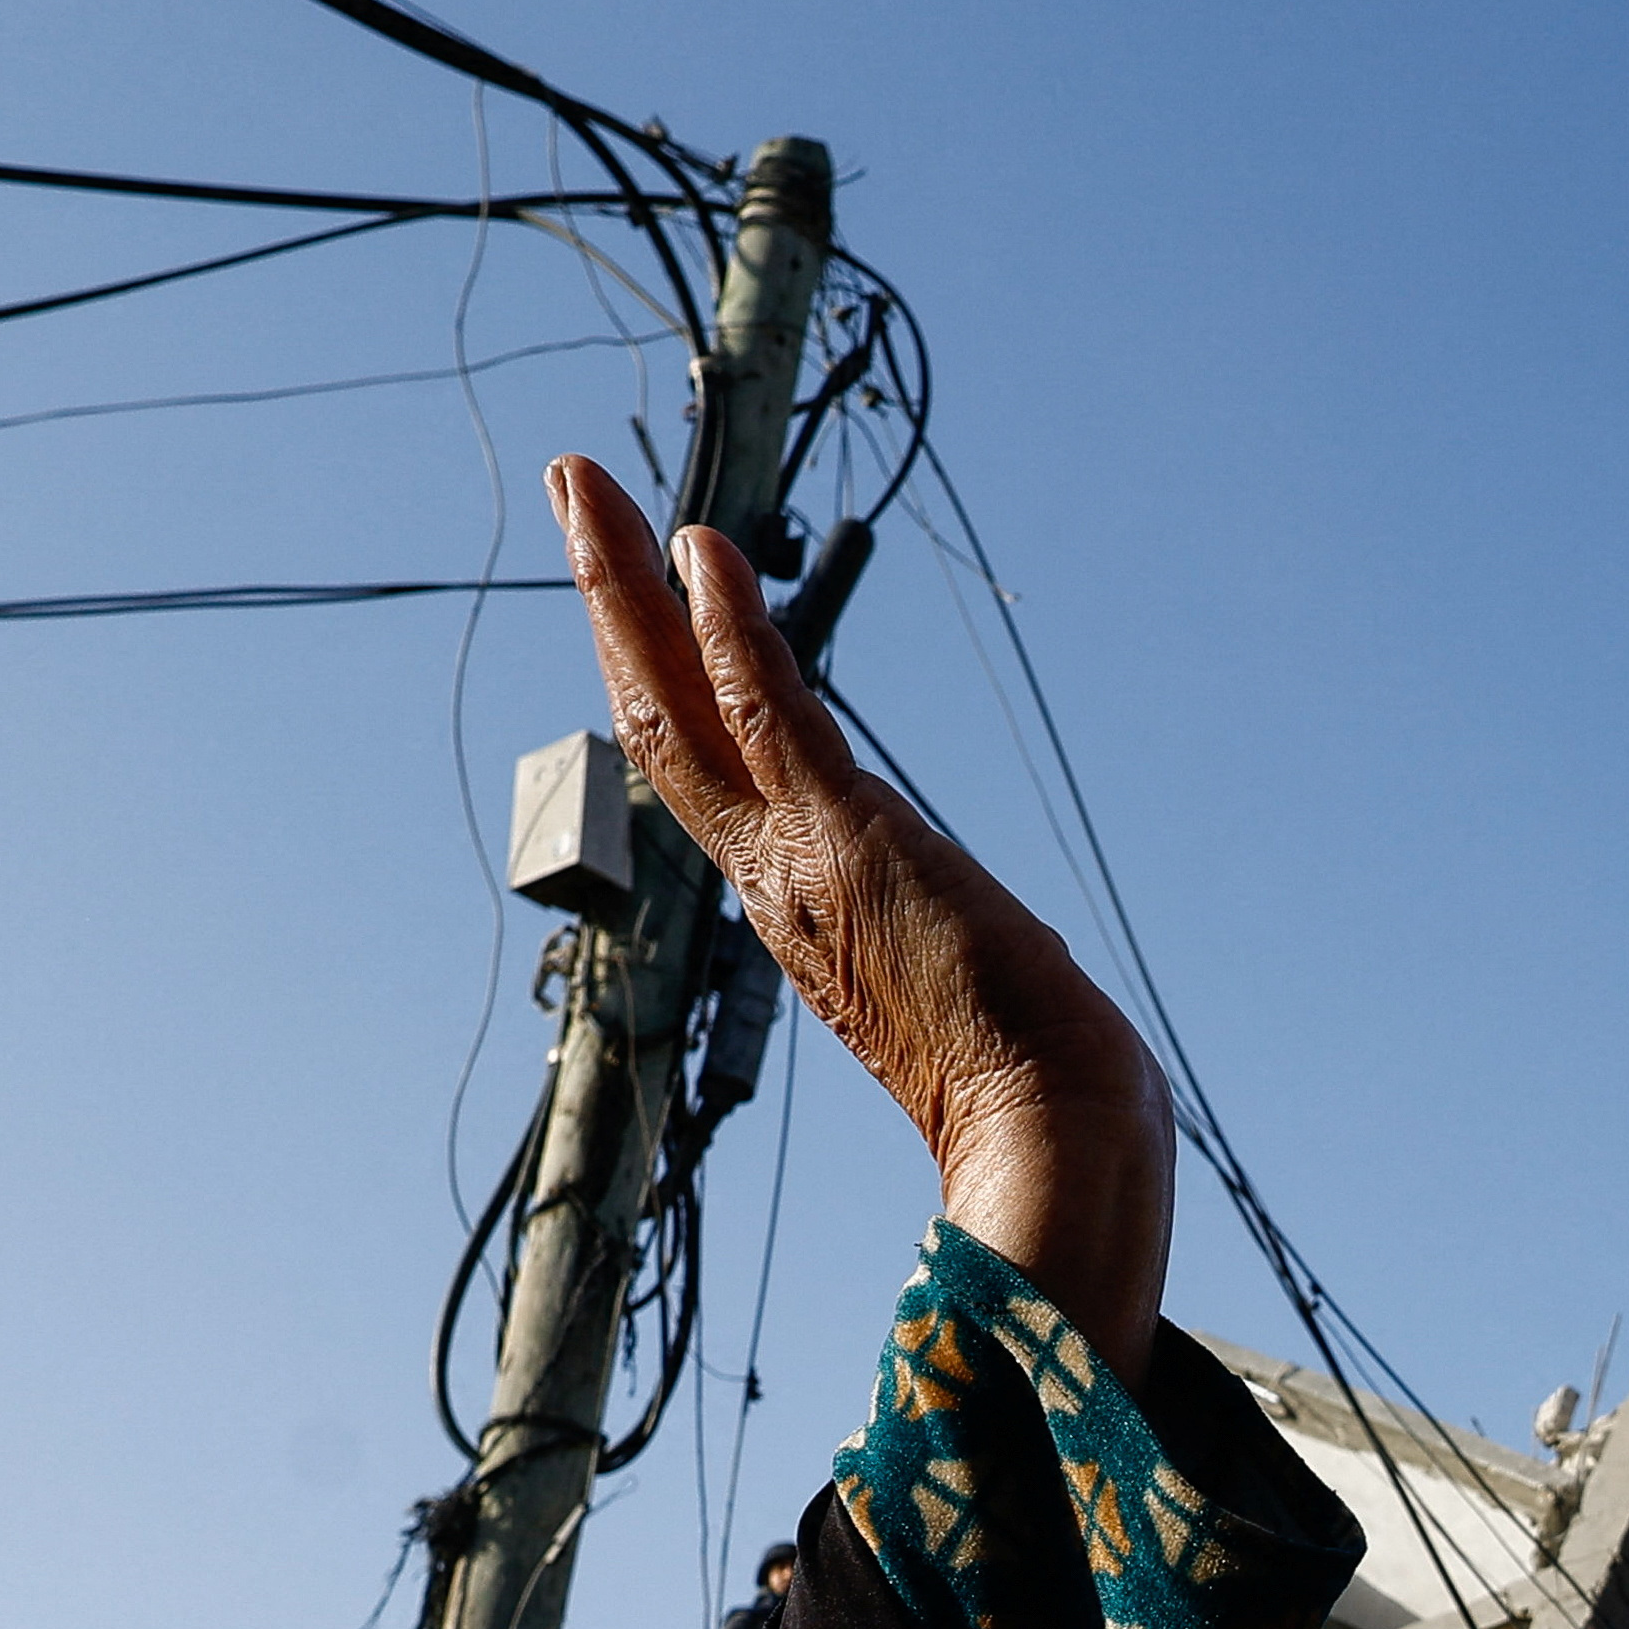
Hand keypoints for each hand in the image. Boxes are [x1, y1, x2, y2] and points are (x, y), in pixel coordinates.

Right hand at [544, 460, 1176, 1364]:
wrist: (1057, 1140)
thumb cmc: (1037, 1092)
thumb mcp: (971, 1002)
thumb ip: (956, 969)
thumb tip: (1018, 983)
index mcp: (800, 911)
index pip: (710, 773)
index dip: (666, 680)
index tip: (648, 600)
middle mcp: (773, 879)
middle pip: (660, 719)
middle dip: (612, 606)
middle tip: (571, 499)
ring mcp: (798, 859)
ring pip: (681, 702)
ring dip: (627, 588)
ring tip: (583, 488)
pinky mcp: (847, 841)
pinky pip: (770, 715)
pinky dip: (732, 629)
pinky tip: (702, 549)